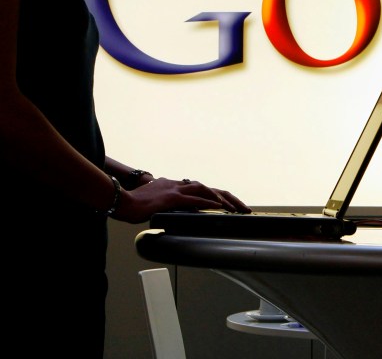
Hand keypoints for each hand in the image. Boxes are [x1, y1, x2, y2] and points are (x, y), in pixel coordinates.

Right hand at [114, 177, 251, 223]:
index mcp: (174, 186)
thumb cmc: (133, 204)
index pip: (202, 190)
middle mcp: (177, 185)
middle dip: (229, 198)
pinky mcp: (171, 198)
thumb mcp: (155, 205)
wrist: (120, 200)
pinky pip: (194, 199)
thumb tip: (178, 215)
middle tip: (243, 208)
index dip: (217, 197)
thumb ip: (168, 207)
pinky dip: (209, 202)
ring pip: (205, 191)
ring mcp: (175, 190)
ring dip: (223, 200)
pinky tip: (220, 207)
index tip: (231, 205)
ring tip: (236, 208)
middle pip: (209, 188)